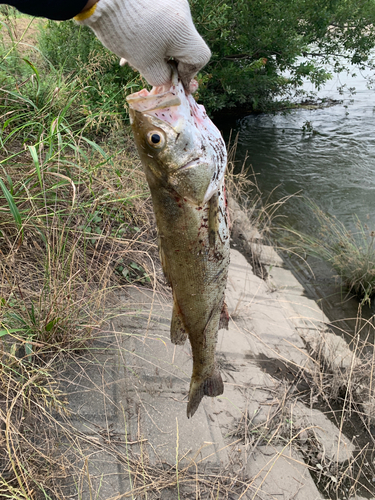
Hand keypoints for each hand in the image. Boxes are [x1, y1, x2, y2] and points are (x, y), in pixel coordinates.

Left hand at [75, 0, 210, 87]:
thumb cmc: (125, 32)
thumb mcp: (146, 65)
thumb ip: (164, 79)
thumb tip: (172, 83)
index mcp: (183, 31)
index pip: (200, 57)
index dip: (189, 74)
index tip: (174, 80)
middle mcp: (183, 12)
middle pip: (185, 45)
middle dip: (171, 62)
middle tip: (153, 70)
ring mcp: (171, 2)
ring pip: (173, 34)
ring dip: (159, 50)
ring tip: (136, 56)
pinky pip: (163, 22)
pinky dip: (153, 36)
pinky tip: (134, 42)